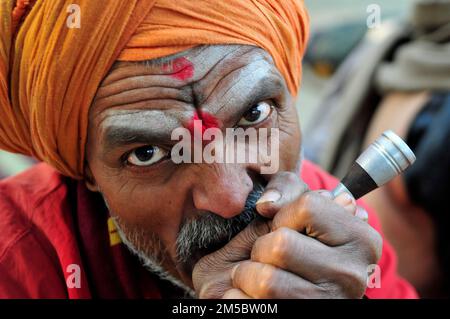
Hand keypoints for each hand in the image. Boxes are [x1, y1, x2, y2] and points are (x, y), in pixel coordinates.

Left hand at [193, 172, 381, 298]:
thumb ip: (285, 190)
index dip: (284, 215)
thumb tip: (267, 204)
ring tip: (257, 277)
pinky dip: (241, 297)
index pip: (309, 206)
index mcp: (361, 239)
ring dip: (247, 275)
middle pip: (281, 244)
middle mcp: (353, 275)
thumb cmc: (285, 247)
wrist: (273, 293)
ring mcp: (330, 303)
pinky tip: (255, 295)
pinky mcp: (299, 317)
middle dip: (261, 247)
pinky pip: (252, 303)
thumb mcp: (290, 211)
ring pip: (266, 279)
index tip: (286, 228)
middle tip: (268, 257)